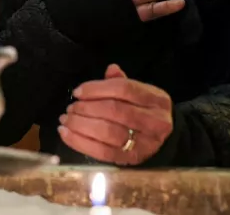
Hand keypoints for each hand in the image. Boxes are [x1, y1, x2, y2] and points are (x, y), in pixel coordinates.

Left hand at [58, 64, 173, 165]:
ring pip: (108, 132)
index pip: (124, 89)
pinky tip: (66, 134)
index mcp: (156, 100)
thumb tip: (110, 69)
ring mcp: (144, 143)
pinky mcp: (131, 160)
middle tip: (71, 108)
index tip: (78, 92)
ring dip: (81, 125)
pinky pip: (103, 152)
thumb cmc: (145, 112)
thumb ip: (123, 81)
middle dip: (87, 108)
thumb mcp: (141, 93)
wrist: (164, 141)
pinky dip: (80, 142)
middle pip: (115, 111)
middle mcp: (154, 121)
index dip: (97, 88)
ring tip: (66, 120)